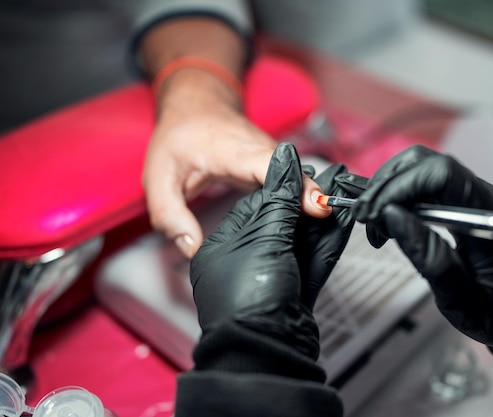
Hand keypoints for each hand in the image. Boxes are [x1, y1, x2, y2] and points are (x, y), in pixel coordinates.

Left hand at [143, 71, 328, 258]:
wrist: (196, 105)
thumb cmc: (178, 138)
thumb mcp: (158, 178)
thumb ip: (170, 216)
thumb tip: (192, 249)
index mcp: (230, 150)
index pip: (266, 163)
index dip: (291, 182)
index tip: (312, 203)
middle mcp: (257, 148)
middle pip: (291, 171)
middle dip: (310, 194)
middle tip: (326, 217)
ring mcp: (269, 155)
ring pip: (296, 175)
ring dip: (310, 197)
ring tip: (323, 221)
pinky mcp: (273, 163)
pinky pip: (292, 180)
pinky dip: (302, 196)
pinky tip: (308, 217)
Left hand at [190, 142, 357, 358]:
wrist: (264, 353)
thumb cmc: (246, 300)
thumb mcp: (263, 239)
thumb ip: (279, 199)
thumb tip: (284, 160)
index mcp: (222, 245)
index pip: (257, 204)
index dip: (285, 189)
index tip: (308, 178)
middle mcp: (244, 260)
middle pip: (281, 221)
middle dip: (308, 204)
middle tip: (330, 185)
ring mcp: (270, 277)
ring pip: (301, 240)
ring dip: (323, 220)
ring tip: (342, 196)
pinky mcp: (293, 292)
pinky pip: (312, 260)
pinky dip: (328, 242)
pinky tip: (343, 223)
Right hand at [353, 145, 492, 350]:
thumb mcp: (465, 302)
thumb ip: (430, 259)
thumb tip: (391, 217)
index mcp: (489, 218)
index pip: (441, 174)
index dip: (399, 187)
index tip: (373, 216)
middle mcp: (483, 197)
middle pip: (425, 162)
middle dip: (386, 186)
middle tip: (366, 222)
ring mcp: (473, 196)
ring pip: (420, 167)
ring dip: (388, 189)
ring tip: (375, 226)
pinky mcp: (463, 202)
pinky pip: (425, 184)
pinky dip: (398, 197)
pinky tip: (389, 222)